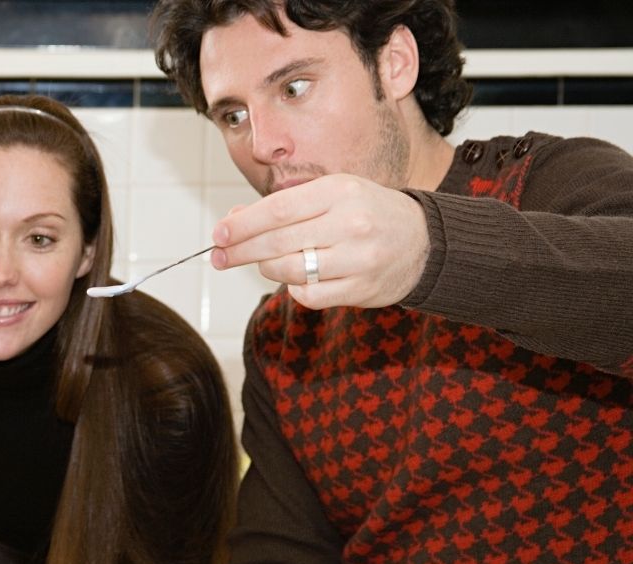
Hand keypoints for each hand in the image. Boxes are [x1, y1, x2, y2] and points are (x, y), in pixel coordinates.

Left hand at [210, 174, 429, 309]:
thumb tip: (235, 220)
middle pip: (278, 242)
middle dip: (240, 251)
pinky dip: (294, 288)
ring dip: (266, 269)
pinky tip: (296, 278)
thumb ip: (285, 206)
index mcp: (340, 191)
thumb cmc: (367, 213)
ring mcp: (358, 259)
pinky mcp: (361, 289)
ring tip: (262, 263)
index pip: (277, 210)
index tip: (219, 235)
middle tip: (218, 257)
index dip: (242, 225)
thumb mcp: (331, 194)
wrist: (423, 242)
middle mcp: (350, 223)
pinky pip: (309, 295)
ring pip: (290, 270)